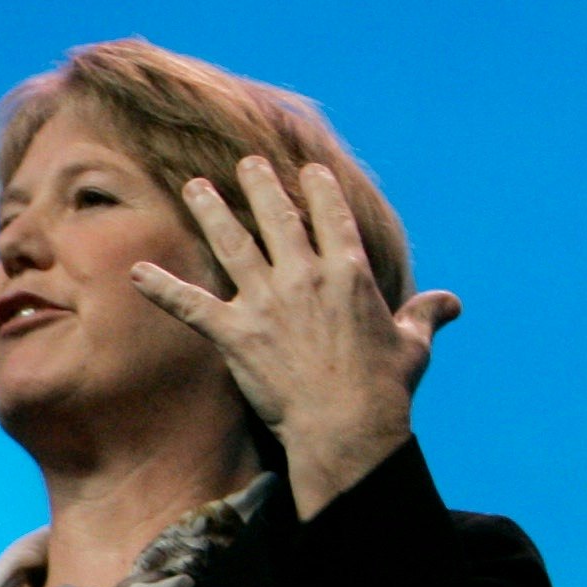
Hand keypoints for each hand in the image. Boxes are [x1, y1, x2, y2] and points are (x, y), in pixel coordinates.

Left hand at [131, 156, 461, 519]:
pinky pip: (189, 303)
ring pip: (232, 244)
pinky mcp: (234, 332)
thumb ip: (425, 315)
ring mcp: (266, 301)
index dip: (319, 190)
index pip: (332, 218)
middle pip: (277, 218)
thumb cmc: (384, 387)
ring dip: (210, 211)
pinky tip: (136, 273)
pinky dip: (161, 288)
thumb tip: (451, 302)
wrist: (345, 423)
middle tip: (244, 162)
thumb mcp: (412, 344)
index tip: (308, 169)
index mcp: (349, 273)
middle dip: (260, 185)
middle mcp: (304, 276)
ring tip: (194, 187)